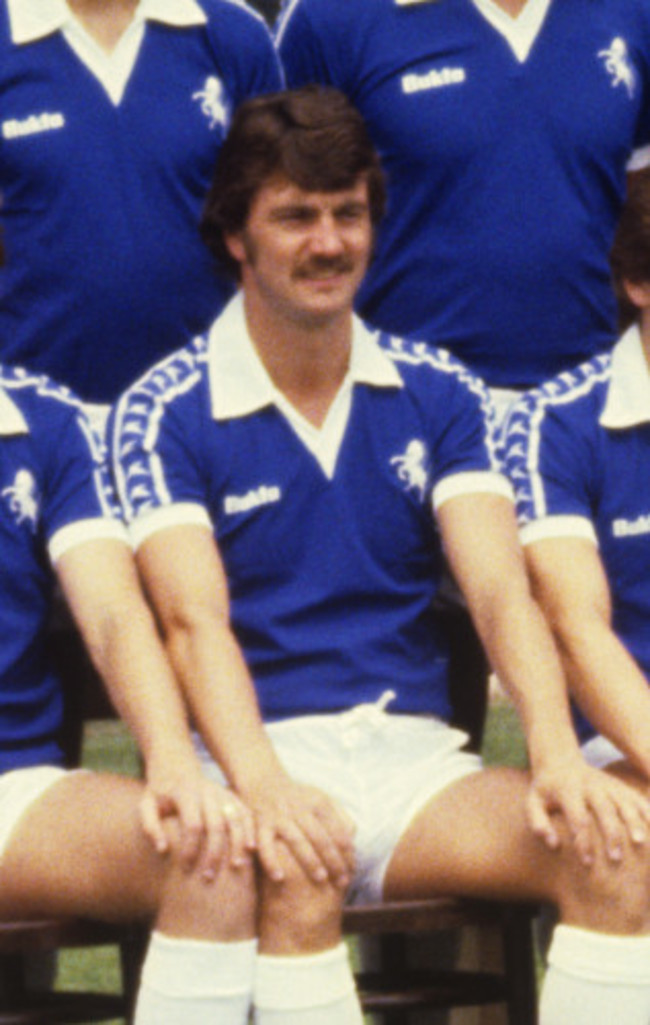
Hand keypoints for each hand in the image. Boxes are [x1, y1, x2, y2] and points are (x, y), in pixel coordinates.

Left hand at [140, 755, 255, 880]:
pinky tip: (251, 850)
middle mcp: (207, 791)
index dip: (190, 849)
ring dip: (238, 843)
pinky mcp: (232, 795)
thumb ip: (150, 825)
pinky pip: (246, 813)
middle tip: (208, 877)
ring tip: (236, 868)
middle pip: (217, 824)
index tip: (185, 868)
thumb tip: (163, 849)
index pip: (193, 825)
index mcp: (185, 793)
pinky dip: (250, 830)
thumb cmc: (159, 792)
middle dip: (215, 853)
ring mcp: (222, 792)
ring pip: (236, 818)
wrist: (175, 766)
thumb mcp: (146, 804)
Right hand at [244, 774, 355, 886]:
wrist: (264, 780)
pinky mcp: (261, 823)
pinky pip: (265, 845)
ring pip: (297, 840)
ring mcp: (280, 816)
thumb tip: (353, 837)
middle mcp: (300, 808)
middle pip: (321, 837)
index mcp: (318, 803)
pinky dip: (271, 861)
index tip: (352, 871)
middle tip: (342, 882)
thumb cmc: (298, 796)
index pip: (338, 830)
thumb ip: (339, 815)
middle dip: (334, 860)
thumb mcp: (321, 797)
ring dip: (310, 860)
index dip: (347, 852)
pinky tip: (279, 878)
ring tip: (321, 880)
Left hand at [526, 755, 649, 865]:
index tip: (587, 864)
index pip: (578, 818)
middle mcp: (590, 786)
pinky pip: (636, 797)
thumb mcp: (533, 802)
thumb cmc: (546, 790)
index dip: (583, 841)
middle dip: (611, 834)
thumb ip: (538, 823)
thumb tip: (553, 844)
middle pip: (604, 810)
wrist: (560, 760)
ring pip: (624, 802)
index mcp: (568, 791)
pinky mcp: (620, 785)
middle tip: (616, 859)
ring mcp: (608, 784)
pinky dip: (647, 811)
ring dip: (634, 822)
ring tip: (641, 844)